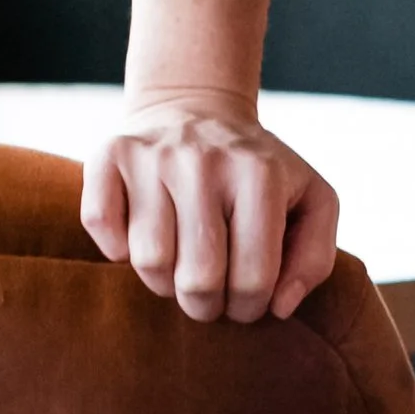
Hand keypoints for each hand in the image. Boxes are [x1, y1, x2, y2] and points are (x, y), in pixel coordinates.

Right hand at [81, 88, 339, 322]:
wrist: (197, 106)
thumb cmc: (258, 173)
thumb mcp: (311, 201)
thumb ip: (314, 258)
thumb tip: (279, 306)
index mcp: (261, 174)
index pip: (253, 280)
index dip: (249, 307)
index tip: (245, 298)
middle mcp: (204, 160)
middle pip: (198, 280)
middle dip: (205, 305)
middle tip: (210, 291)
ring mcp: (154, 155)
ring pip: (149, 262)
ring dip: (163, 281)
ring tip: (179, 260)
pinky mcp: (110, 154)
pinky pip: (99, 224)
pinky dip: (115, 246)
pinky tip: (139, 234)